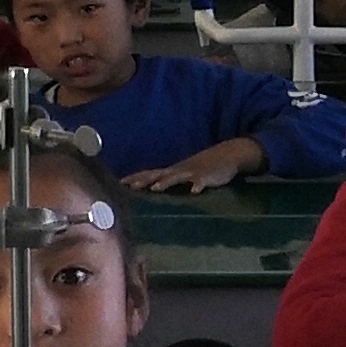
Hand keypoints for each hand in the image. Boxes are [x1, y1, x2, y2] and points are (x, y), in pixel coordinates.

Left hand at [123, 140, 267, 192]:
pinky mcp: (208, 176)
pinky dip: (198, 185)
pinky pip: (202, 181)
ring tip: (156, 188)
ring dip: (166, 182)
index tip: (119, 184)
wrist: (227, 155)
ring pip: (177, 177)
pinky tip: (194, 192)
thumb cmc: (201, 167)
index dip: (134, 178)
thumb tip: (149, 188)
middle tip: (129, 187)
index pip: (149, 174)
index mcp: (171, 171)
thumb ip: (167, 179)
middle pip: (158, 175)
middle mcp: (178, 170)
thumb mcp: (182, 172)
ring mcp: (192, 172)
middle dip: (143, 181)